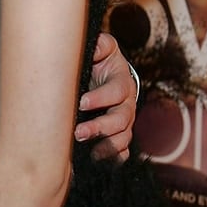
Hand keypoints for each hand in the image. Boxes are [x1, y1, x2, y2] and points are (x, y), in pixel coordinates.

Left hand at [75, 32, 135, 159]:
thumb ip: (99, 45)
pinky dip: (114, 158)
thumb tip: (95, 45)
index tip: (82, 103)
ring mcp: (125, 121)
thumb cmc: (100, 62)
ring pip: (123, 137)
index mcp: (122, 81)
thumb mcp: (101, 49)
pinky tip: (99, 162)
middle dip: (101, 127)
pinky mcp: (120, 135)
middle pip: (121, 119)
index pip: (117, 91)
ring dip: (107, 146)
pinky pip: (123, 151)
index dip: (101, 98)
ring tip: (89, 152)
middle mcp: (127, 103)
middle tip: (79, 132)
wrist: (106, 76)